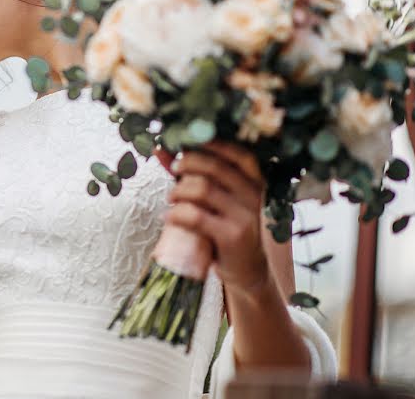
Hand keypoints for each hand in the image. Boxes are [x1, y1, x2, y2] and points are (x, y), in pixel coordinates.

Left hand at [157, 141, 270, 294]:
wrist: (247, 269)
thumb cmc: (226, 227)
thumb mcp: (215, 198)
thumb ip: (190, 173)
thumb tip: (160, 150)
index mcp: (254, 181)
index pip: (237, 154)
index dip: (211, 145)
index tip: (187, 145)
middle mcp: (253, 195)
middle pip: (214, 167)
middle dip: (187, 165)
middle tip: (174, 171)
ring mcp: (245, 215)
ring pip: (202, 189)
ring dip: (178, 191)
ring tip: (172, 199)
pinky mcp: (232, 236)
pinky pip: (196, 216)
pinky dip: (176, 214)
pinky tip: (169, 218)